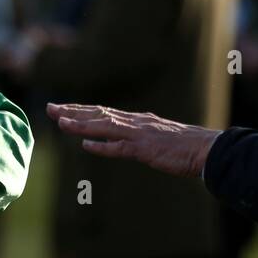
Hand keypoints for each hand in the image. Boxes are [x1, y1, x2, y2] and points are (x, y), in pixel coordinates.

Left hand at [46, 103, 221, 178]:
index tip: (60, 108)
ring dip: (81, 124)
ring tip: (60, 122)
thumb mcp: (157, 138)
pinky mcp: (146, 149)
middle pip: (98, 113)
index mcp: (137, 120)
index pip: (102, 112)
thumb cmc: (185, 147)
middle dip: (72, 111)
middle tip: (49, 107)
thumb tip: (118, 142)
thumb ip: (136, 138)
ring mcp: (140, 134)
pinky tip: (86, 145)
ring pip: (104, 126)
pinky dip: (103, 146)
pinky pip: (120, 147)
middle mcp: (135, 122)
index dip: (79, 109)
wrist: (208, 149)